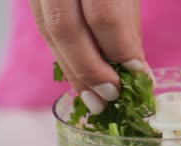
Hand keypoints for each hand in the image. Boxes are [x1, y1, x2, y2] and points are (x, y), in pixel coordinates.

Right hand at [29, 0, 150, 113]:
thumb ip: (127, 26)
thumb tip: (136, 72)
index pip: (103, 14)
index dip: (119, 50)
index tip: (136, 76)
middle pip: (64, 27)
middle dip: (89, 70)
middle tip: (110, 97)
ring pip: (48, 31)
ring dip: (73, 71)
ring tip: (93, 98)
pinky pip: (44, 28)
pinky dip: (64, 56)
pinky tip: (79, 76)